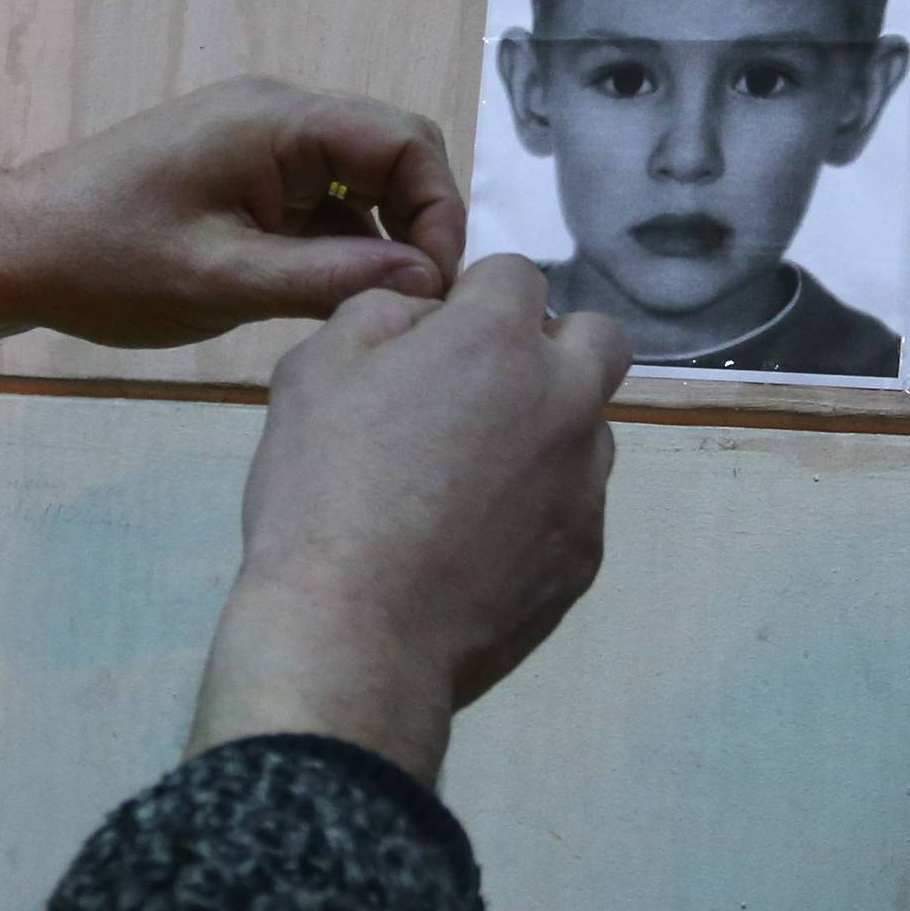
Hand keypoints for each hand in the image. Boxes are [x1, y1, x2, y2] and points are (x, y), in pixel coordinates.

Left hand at [0, 78, 463, 414]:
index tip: (432, 284)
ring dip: (377, 239)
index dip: (437, 210)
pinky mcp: (242, 171)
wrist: (13, 251)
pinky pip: (319, 197)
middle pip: (391, 155)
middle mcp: (278, 115)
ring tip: (372, 309)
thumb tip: (428, 278)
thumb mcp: (226, 281)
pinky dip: (337, 242)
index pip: (405, 141)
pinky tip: (328, 298)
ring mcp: (259, 141)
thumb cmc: (106, 262)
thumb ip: (331, 279)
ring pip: (359, 180)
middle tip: (415, 302)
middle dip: (416, 225)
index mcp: (278, 121)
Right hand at [190, 257, 630, 783]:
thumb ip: (382, 313)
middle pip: (596, 338)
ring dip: (545, 432)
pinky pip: (574, 504)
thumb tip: (428, 316)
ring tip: (467, 486)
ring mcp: (585, 481)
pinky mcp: (587, 552)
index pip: (517, 273)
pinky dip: (537, 509)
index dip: (473, 299)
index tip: (437, 340)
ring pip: (588, 426)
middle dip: (550, 347)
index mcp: (497, 341)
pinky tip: (474, 546)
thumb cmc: (322, 493)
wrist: (355, 637)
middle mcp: (563, 399)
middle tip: (481, 393)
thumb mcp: (313, 371)